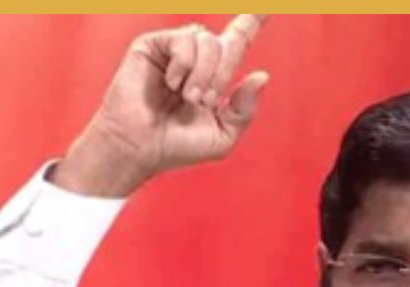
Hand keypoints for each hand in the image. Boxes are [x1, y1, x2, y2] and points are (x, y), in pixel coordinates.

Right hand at [54, 15, 270, 196]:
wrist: (141, 148)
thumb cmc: (177, 146)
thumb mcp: (223, 136)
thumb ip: (244, 109)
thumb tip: (262, 75)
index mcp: (214, 75)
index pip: (239, 38)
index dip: (254, 18)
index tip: (269, 4)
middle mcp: (196, 58)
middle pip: (228, 45)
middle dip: (221, 75)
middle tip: (203, 102)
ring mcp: (174, 50)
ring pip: (208, 40)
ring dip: (204, 73)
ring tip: (187, 96)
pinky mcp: (153, 45)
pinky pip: (184, 39)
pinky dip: (184, 64)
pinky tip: (172, 83)